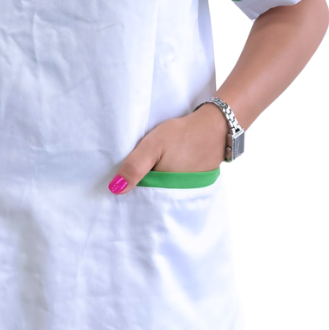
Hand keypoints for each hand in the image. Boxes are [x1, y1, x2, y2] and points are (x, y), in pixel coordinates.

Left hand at [107, 103, 227, 194]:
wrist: (213, 127)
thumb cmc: (182, 135)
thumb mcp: (153, 146)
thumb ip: (135, 166)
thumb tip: (115, 189)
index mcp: (165, 193)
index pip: (141, 202)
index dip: (128, 194)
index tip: (115, 188)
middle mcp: (176, 199)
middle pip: (151, 201)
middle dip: (138, 194)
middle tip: (124, 181)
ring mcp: (186, 194)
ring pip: (161, 196)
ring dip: (151, 188)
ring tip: (139, 177)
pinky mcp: (192, 186)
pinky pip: (173, 190)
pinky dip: (164, 184)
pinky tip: (158, 173)